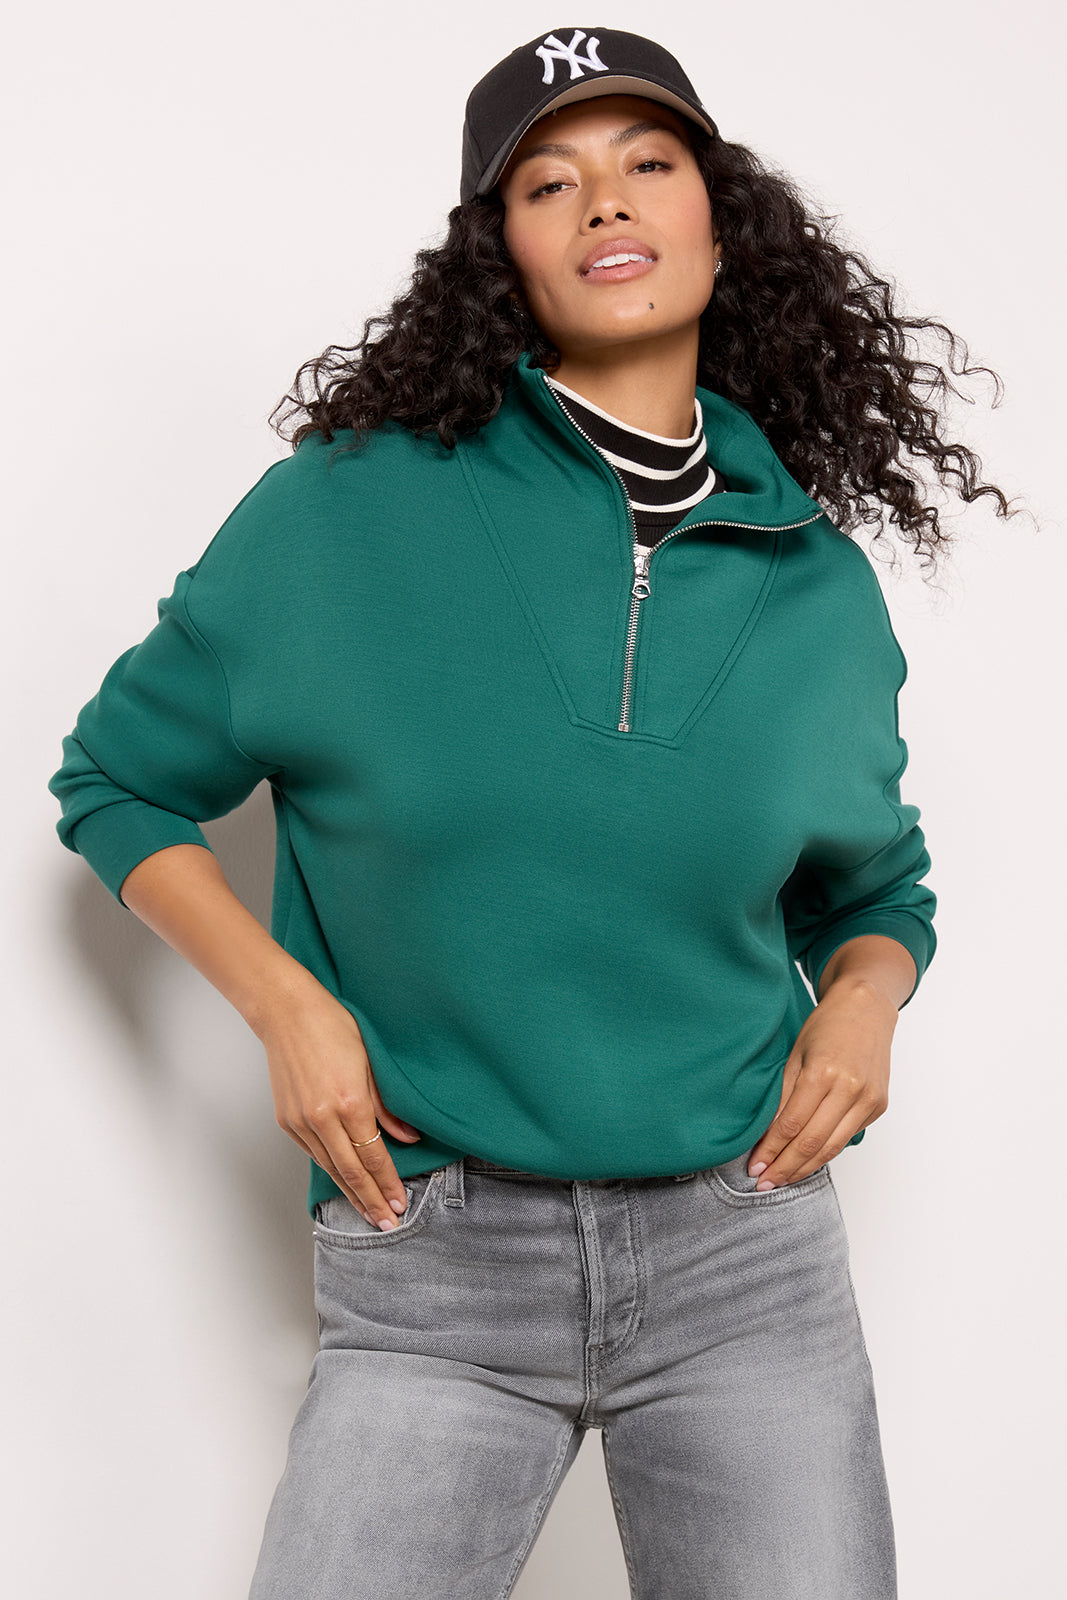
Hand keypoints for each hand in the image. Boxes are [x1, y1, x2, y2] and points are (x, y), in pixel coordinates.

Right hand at [257, 983, 422, 1230]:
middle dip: (371, 1201)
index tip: (400, 1203)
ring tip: (368, 1212)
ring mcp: (301, 1121)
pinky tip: (343, 1182)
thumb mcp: (371, 1061)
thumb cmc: (333, 1027)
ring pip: (330, 1167)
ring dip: (350, 1193)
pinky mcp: (286, 1120)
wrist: (287, 1013)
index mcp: (349, 1102)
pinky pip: (313, 1154)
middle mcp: (322, 1117)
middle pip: (351, 1172)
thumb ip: (387, 1105)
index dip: (388, 1184)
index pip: (374, 1156)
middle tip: (388, 1222)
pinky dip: (330, 1171)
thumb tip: (407, 1137)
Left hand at [746, 976, 896, 1189]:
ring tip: (782, 1179)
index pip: (790, 1125)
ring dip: (805, 1168)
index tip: (754, 1166)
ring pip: (832, 1147)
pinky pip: (847, 1136)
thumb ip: (782, 1096)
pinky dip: (826, 1152)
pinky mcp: (879, 1106)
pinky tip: (807, 1161)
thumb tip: (766, 1135)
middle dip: (785, 1167)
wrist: (866, 1009)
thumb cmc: (826, 1027)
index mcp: (823, 1073)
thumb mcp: (795, 1055)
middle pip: (812, 1142)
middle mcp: (849, 1089)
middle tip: (763, 1182)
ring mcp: (868, 1100)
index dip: (771, 1150)